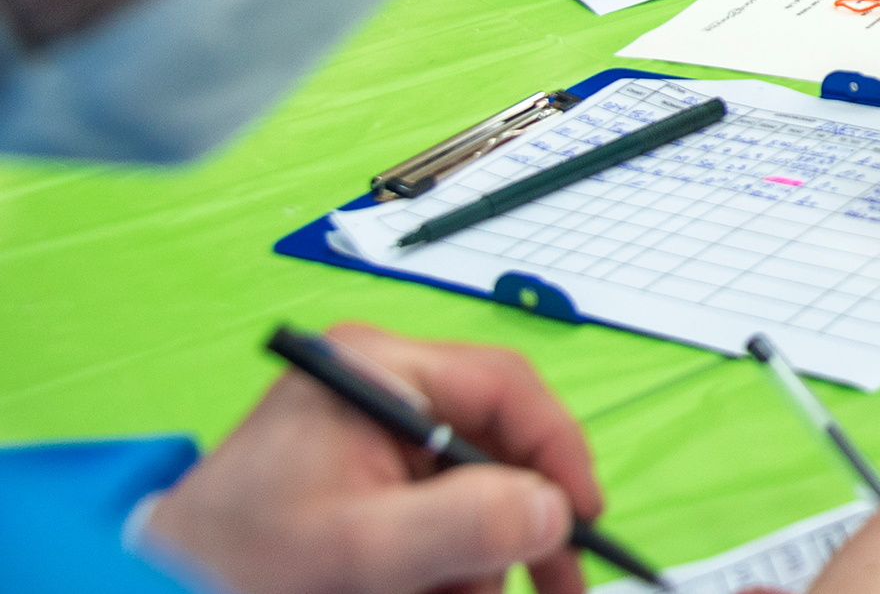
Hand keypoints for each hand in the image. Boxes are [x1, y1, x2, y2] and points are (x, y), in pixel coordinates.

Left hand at [148, 324, 597, 593]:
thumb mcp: (362, 550)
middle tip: (555, 584)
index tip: (582, 515)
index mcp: (377, 370)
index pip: (504, 386)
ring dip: (476, 558)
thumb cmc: (236, 563)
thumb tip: (553, 511)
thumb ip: (466, 524)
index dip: (556, 450)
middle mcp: (381, 389)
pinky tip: (426, 593)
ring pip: (471, 489)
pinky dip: (443, 564)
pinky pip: (435, 514)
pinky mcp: (363, 478)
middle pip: (494, 443)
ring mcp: (372, 434)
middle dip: (514, 523)